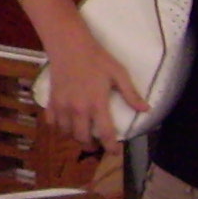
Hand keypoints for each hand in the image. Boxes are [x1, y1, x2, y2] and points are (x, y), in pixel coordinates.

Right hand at [41, 27, 144, 149]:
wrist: (69, 46)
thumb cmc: (97, 58)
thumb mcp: (119, 73)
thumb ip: (130, 94)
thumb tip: (145, 109)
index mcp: (96, 104)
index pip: (105, 133)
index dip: (110, 147)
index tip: (114, 152)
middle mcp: (78, 109)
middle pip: (82, 138)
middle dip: (90, 145)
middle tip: (96, 145)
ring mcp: (62, 106)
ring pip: (66, 132)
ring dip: (74, 136)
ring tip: (82, 134)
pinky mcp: (51, 100)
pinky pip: (52, 122)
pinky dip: (58, 126)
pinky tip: (65, 123)